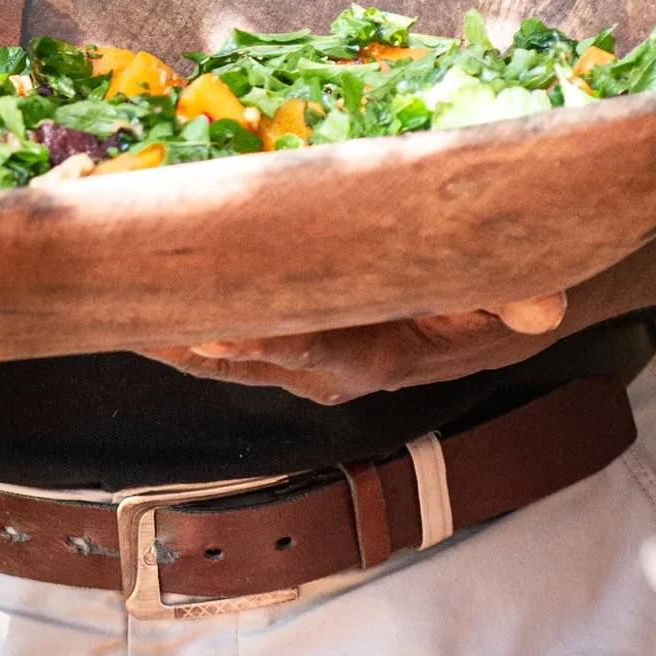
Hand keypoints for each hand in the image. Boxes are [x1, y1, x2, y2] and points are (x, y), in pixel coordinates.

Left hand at [154, 294, 566, 407]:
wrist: (506, 309)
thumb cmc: (504, 287)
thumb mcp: (525, 290)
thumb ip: (525, 297)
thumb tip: (542, 308)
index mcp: (384, 354)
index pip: (315, 349)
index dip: (263, 341)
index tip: (212, 330)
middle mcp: (336, 367)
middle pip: (251, 356)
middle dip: (191, 337)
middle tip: (132, 315)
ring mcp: (312, 361)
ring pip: (229, 354)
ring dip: (173, 336)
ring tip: (113, 311)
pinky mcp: (297, 345)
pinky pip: (231, 341)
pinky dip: (185, 326)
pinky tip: (137, 310)